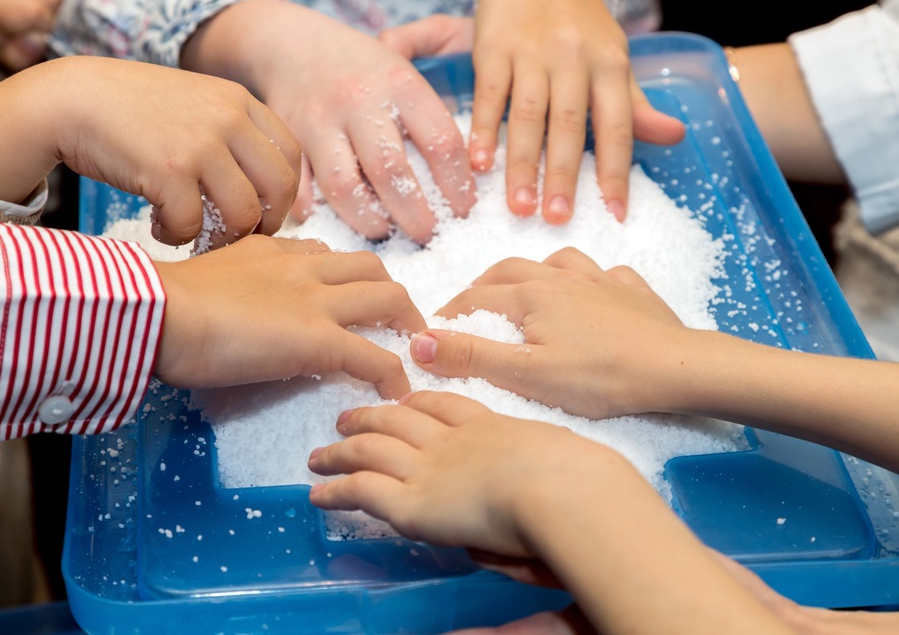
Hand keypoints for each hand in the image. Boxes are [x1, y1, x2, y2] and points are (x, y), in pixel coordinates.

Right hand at [0, 55, 300, 245]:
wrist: (70, 99)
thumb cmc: (130, 111)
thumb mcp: (194, 104)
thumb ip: (230, 133)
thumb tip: (262, 187)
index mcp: (238, 100)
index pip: (290, 155)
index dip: (284, 193)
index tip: (265, 212)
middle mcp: (227, 119)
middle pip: (279, 188)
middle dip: (265, 223)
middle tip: (240, 236)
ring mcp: (201, 144)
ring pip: (243, 214)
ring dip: (222, 237)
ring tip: (197, 236)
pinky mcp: (169, 171)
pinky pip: (193, 224)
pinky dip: (177, 235)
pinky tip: (160, 226)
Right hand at [153, 235, 425, 396]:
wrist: (156, 312)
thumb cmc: (162, 304)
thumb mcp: (205, 280)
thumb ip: (232, 287)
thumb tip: (232, 311)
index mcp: (272, 252)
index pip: (325, 255)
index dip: (346, 277)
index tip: (349, 298)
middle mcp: (302, 268)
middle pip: (370, 267)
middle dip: (390, 291)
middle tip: (397, 321)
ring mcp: (316, 301)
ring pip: (388, 298)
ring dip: (406, 322)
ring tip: (410, 351)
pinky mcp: (319, 340)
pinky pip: (375, 356)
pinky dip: (393, 375)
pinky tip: (397, 393)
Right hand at [183, 0, 476, 244]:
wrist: (293, 43)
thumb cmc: (361, 67)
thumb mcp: (404, 71)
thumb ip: (432, 115)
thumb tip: (472, 171)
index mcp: (400, 83)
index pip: (441, 143)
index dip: (458, 186)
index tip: (464, 211)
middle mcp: (359, 100)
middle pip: (392, 172)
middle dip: (415, 216)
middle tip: (427, 236)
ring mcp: (319, 119)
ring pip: (344, 185)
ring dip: (368, 220)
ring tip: (384, 231)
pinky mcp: (288, 137)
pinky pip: (299, 184)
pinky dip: (312, 209)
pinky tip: (331, 220)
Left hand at [309, 392, 819, 634]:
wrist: (565, 488)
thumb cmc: (581, 478)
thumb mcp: (562, 460)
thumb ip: (536, 470)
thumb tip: (526, 491)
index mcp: (490, 426)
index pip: (442, 406)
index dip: (416, 402)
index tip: (401, 398)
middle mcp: (452, 440)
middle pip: (399, 419)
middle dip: (370, 415)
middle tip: (347, 416)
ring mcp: (429, 467)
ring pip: (372, 448)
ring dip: (342, 448)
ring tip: (321, 451)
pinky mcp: (413, 501)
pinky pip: (362, 490)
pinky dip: (336, 488)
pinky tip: (318, 492)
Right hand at [408, 247, 687, 418]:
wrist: (676, 368)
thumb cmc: (599, 377)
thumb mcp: (525, 375)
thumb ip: (470, 357)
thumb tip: (417, 342)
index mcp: (530, 295)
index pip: (474, 298)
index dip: (449, 314)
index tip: (432, 331)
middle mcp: (560, 277)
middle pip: (508, 271)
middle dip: (482, 286)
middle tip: (470, 307)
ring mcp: (599, 280)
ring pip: (555, 262)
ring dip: (532, 273)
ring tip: (524, 290)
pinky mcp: (631, 290)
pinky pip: (603, 273)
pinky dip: (586, 279)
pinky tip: (590, 292)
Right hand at [473, 0, 684, 222]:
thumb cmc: (580, 23)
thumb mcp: (616, 56)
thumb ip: (636, 103)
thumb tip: (674, 137)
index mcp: (609, 65)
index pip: (617, 127)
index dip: (616, 172)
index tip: (614, 214)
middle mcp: (573, 60)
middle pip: (568, 126)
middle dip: (563, 177)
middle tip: (557, 220)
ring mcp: (531, 54)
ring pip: (528, 116)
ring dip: (522, 165)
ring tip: (520, 207)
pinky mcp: (494, 48)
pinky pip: (490, 96)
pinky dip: (483, 131)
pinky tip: (479, 164)